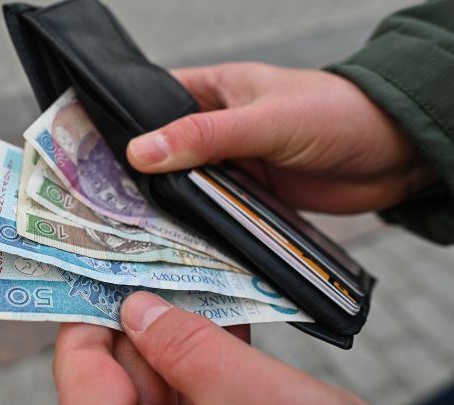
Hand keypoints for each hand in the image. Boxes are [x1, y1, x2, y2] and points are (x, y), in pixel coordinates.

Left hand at [53, 291, 370, 404]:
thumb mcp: (258, 399)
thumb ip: (192, 351)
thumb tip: (140, 309)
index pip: (83, 373)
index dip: (90, 317)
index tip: (105, 269)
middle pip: (121, 369)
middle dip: (143, 314)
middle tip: (158, 260)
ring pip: (159, 371)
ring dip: (180, 326)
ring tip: (199, 280)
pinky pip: (193, 383)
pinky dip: (207, 348)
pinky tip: (226, 315)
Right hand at [127, 63, 435, 212]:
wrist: (392, 154)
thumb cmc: (335, 113)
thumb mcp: (265, 120)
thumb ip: (205, 135)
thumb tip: (140, 151)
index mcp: (215, 90)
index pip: (153, 100)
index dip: (121, 122)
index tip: (84, 149)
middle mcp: (217, 128)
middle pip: (165, 151)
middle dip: (138, 173)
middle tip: (98, 199)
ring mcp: (232, 164)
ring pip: (187, 184)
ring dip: (168, 203)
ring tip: (127, 227)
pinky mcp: (249, 195)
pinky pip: (214, 209)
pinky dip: (198, 223)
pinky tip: (174, 240)